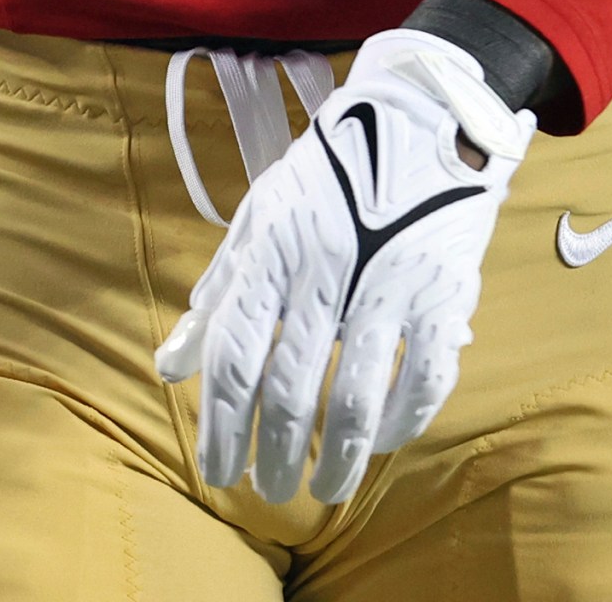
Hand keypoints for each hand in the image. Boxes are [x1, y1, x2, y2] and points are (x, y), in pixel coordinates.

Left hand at [154, 29, 532, 505]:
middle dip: (274, 455)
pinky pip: (422, 378)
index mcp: (272, 249)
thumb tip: (169, 361)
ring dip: (339, 459)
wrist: (421, 117)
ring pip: (356, 399)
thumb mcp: (263, 215)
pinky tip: (385, 441)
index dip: (219, 424)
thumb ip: (220, 290)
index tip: (217, 471)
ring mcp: (387, 284)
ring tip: (326, 492)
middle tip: (268, 492)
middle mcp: (324, 269)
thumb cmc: (330, 173)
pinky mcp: (442, 292)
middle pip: (289, 389)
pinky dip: (403, 420)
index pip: (233, 356)